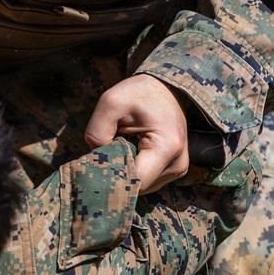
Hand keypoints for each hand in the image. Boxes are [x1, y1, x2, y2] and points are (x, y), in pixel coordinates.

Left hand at [84, 74, 189, 193]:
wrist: (164, 87)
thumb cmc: (139, 93)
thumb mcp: (111, 102)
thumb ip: (96, 131)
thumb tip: (94, 158)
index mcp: (166, 147)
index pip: (134, 181)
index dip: (112, 177)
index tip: (96, 162)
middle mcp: (177, 164)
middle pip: (138, 187)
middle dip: (117, 175)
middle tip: (103, 154)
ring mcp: (179, 169)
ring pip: (142, 186)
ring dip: (126, 173)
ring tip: (118, 150)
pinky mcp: (175, 169)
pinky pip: (148, 180)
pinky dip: (135, 170)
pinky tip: (128, 153)